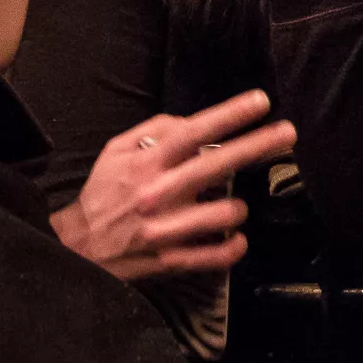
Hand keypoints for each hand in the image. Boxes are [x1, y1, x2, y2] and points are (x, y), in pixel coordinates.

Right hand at [50, 91, 293, 281]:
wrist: (74, 249)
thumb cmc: (102, 195)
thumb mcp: (116, 152)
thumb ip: (153, 130)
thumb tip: (191, 121)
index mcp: (146, 164)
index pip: (193, 132)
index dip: (230, 115)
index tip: (261, 101)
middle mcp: (159, 193)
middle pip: (218, 164)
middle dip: (258, 145)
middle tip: (288, 134)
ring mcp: (166, 229)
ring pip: (226, 212)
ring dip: (238, 207)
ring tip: (233, 206)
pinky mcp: (170, 261)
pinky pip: (218, 255)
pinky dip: (234, 246)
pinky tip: (235, 239)